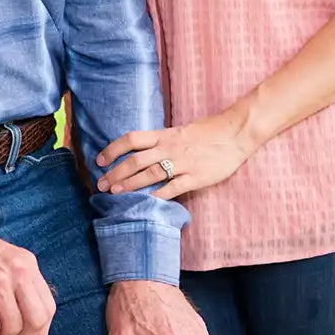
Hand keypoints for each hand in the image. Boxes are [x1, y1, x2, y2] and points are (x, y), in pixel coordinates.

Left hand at [96, 110, 256, 198]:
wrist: (235, 133)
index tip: (99, 160)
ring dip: (130, 184)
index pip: (131, 139)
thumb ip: (162, 141)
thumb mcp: (180, 131)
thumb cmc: (208, 131)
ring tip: (115, 193)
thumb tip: (141, 151)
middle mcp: (169, 148)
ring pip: (150, 174)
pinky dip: (157, 196)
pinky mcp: (195, 177)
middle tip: (101, 184)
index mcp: (164, 135)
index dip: (113, 149)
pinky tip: (145, 203)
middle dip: (115, 172)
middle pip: (135, 160)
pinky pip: (172, 188)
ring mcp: (182, 163)